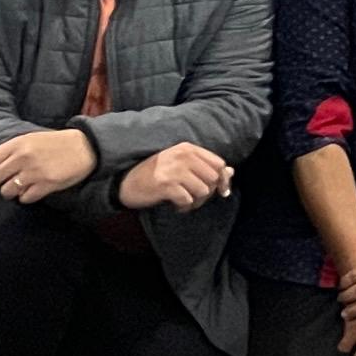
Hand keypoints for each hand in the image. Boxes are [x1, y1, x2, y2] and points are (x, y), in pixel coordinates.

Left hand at [0, 126, 99, 202]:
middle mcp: (22, 158)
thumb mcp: (30, 139)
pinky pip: (25, 198)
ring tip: (18, 188)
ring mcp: (34, 172)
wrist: (85, 147)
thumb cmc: (55, 143)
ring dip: (10, 193)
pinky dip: (25, 197)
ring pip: (7, 191)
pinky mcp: (46, 184)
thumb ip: (10, 151)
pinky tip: (32, 191)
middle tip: (0, 186)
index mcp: (16, 144)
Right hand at [115, 140, 235, 213]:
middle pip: (213, 178)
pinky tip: (175, 205)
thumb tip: (231, 172)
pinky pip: (188, 201)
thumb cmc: (155, 175)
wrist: (125, 182)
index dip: (223, 179)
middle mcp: (182, 156)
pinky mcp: (166, 185)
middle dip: (208, 193)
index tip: (221, 191)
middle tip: (194, 198)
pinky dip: (184, 207)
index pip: (218, 163)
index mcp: (187, 148)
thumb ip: (204, 167)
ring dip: (196, 202)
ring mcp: (174, 169)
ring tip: (183, 201)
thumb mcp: (180, 166)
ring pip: (203, 191)